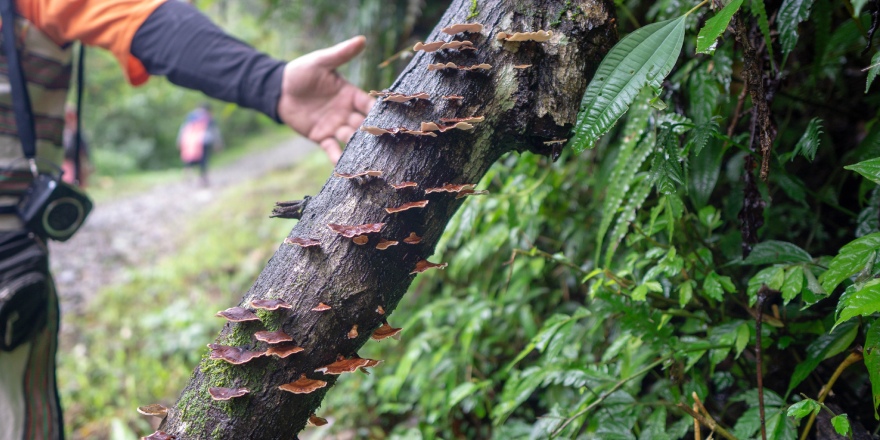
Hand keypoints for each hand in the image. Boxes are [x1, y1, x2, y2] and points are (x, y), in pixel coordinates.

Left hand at [276, 36, 374, 163]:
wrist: (278, 89)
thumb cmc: (300, 72)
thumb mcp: (321, 61)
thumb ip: (340, 54)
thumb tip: (361, 39)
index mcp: (349, 94)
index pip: (368, 105)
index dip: (378, 113)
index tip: (391, 121)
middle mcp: (345, 112)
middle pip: (363, 125)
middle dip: (373, 135)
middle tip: (386, 145)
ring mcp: (334, 125)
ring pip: (351, 139)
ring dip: (359, 148)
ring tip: (371, 159)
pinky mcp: (321, 136)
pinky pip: (332, 149)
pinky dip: (338, 158)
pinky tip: (345, 168)